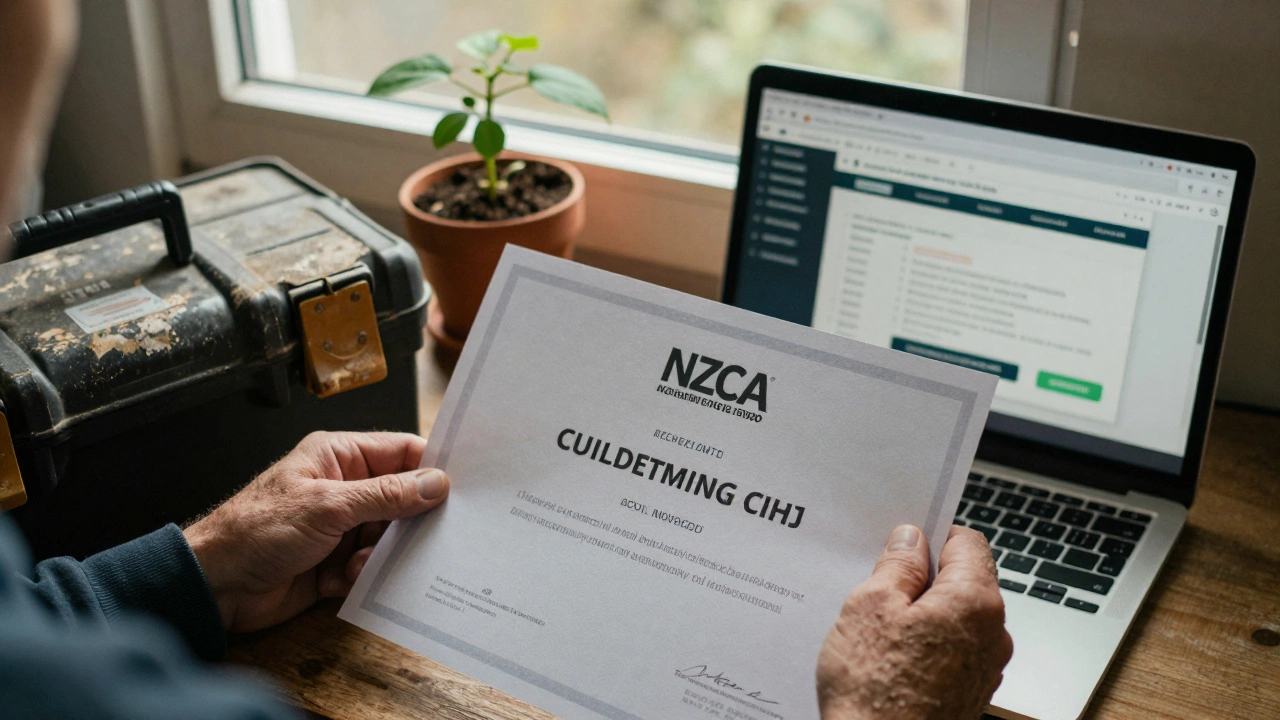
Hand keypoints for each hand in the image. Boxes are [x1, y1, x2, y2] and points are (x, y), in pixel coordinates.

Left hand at [182, 431, 449, 632]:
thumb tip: (436, 483)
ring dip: (382, 553)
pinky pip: (371, 566)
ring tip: (360, 561)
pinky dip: (364, 575)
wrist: (216, 585)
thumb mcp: (329, 506)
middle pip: (401, 499)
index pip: (400, 453)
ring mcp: (340, 527)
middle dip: (412, 520)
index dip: (432, 468)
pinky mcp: (335, 563)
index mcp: (339, 457)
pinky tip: (341, 580)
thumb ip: (386, 495)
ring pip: (389, 537)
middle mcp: (344, 488)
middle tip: (430, 536)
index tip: (464, 487)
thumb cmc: (258, 529)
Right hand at [816, 525, 1012, 719]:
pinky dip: (924, 645)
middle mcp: (993, 634)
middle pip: (963, 581)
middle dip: (923, 578)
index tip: (902, 542)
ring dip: (922, 613)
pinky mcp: (968, 693)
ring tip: (878, 630)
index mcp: (975, 602)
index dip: (931, 536)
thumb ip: (897, 564)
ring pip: (954, 617)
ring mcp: (984, 668)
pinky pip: (950, 650)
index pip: (967, 542)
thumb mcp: (871, 605)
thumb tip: (911, 540)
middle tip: (878, 587)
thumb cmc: (874, 690)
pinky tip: (889, 658)